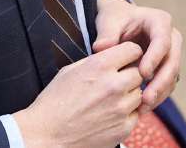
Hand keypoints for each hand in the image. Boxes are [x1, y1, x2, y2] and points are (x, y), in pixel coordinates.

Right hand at [13, 41, 143, 147]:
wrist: (46, 136)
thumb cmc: (54, 102)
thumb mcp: (71, 70)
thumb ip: (96, 60)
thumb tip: (113, 55)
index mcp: (100, 66)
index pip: (133, 50)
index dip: (129, 55)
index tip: (125, 61)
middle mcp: (114, 85)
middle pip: (139, 73)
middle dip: (129, 76)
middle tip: (114, 84)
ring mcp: (120, 108)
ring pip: (139, 94)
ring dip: (129, 96)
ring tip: (108, 102)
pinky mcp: (123, 128)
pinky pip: (135, 114)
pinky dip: (126, 115)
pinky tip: (108, 115)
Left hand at [93, 0, 181, 112]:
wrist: (119, 23)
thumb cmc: (114, 19)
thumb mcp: (109, 21)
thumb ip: (106, 34)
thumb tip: (101, 48)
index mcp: (159, 21)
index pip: (162, 41)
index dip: (155, 58)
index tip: (142, 74)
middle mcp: (171, 37)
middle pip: (172, 61)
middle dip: (161, 82)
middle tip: (146, 99)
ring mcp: (171, 54)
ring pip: (172, 76)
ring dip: (160, 93)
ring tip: (143, 108)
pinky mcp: (166, 68)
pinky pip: (166, 84)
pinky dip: (157, 96)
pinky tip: (142, 108)